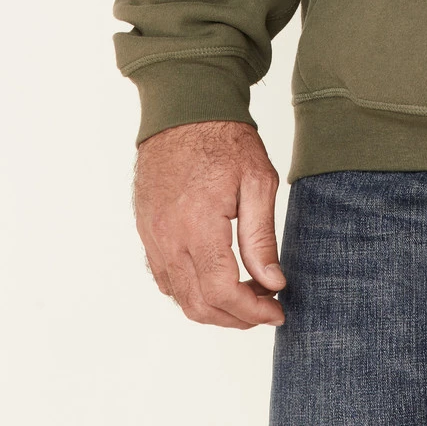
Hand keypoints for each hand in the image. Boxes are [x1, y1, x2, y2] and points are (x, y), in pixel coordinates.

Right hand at [134, 120, 285, 328]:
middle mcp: (169, 238)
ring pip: (180, 298)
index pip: (222, 292)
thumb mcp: (258, 181)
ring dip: (214, 308)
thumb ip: (261, 237)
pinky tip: (217, 279)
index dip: (253, 311)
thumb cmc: (223, 138)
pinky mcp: (147, 232)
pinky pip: (166, 279)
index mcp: (198, 225)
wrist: (184, 109)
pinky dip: (191, 291)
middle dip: (237, 318)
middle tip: (267, 306)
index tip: (278, 309)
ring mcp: (153, 238)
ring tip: (247, 295)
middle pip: (200, 304)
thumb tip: (271, 282)